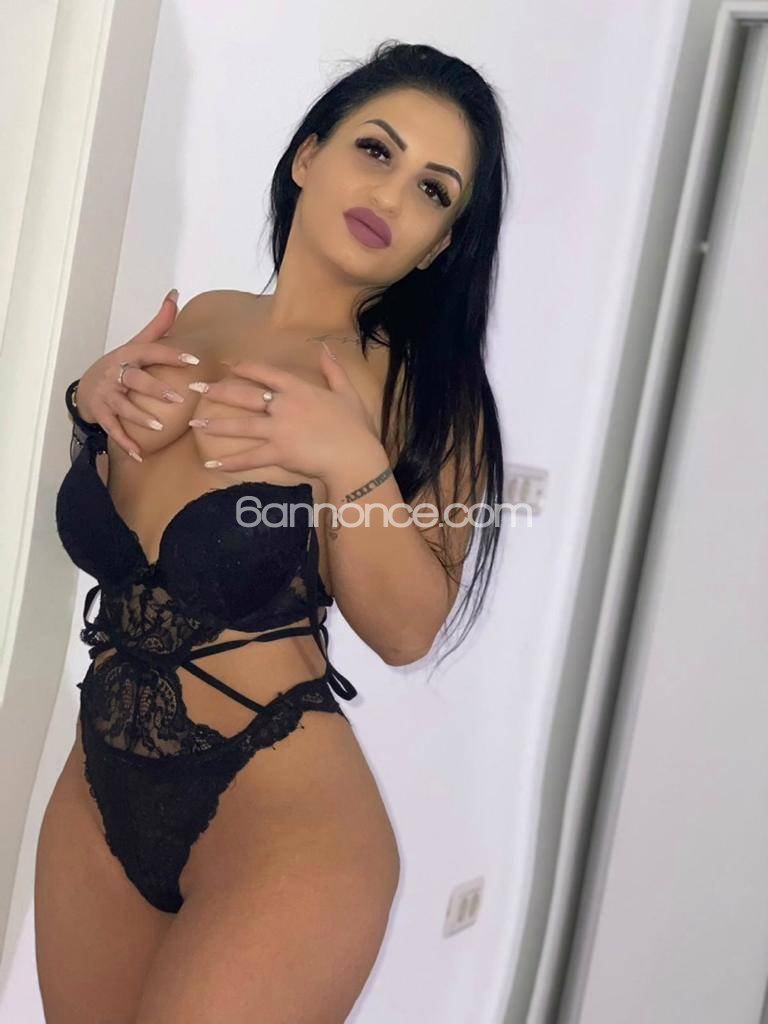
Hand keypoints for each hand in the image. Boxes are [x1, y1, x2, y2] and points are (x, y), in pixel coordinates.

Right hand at [75, 291, 200, 457]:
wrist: (86, 387)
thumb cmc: (120, 365)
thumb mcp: (136, 344)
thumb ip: (159, 324)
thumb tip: (175, 294)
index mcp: (128, 355)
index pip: (150, 351)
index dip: (171, 354)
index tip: (193, 359)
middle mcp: (115, 373)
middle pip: (135, 379)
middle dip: (155, 389)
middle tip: (178, 398)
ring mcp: (106, 394)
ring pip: (123, 406)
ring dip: (139, 418)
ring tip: (158, 428)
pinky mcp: (100, 413)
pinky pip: (113, 429)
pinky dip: (125, 442)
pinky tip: (139, 455)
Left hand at [190, 343, 381, 479]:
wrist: (355, 455)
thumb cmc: (355, 426)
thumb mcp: (348, 393)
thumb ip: (333, 370)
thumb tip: (325, 349)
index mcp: (299, 389)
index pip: (266, 373)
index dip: (245, 368)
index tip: (228, 366)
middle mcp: (284, 406)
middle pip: (245, 396)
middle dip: (218, 392)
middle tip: (197, 390)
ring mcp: (279, 430)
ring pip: (241, 426)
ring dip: (216, 426)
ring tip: (195, 425)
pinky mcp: (278, 453)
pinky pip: (250, 458)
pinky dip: (231, 463)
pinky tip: (212, 465)